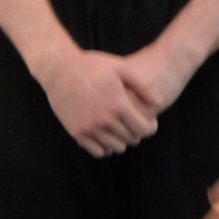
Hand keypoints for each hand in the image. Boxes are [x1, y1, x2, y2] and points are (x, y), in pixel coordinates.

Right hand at [37, 41, 166, 155]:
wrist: (59, 70)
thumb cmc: (92, 66)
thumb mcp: (121, 68)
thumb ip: (143, 86)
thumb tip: (160, 103)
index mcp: (117, 104)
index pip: (143, 129)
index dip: (151, 127)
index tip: (149, 121)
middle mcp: (104, 120)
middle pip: (131, 139)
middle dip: (137, 132)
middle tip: (134, 122)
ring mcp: (89, 128)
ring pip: (117, 148)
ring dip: (122, 140)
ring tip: (121, 127)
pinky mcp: (77, 133)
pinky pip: (98, 152)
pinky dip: (106, 147)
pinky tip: (106, 134)